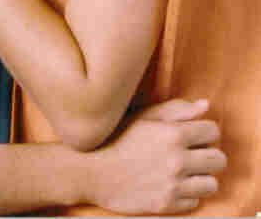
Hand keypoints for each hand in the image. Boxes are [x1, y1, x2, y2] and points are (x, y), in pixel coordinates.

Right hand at [81, 99, 225, 213]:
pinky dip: (187, 194)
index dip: (205, 131)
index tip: (194, 134)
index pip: (213, 131)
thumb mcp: (144, 116)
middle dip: (208, 154)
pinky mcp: (167, 205)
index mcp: (173, 133)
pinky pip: (195, 201)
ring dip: (200, 177)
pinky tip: (172, 184)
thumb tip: (205, 105)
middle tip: (192, 153)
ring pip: (211, 184)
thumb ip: (177, 109)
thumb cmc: (116, 137)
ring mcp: (173, 185)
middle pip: (218, 159)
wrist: (91, 169)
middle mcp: (177, 160)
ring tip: (184, 171)